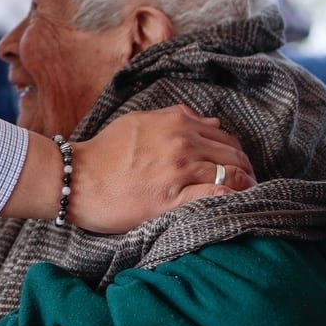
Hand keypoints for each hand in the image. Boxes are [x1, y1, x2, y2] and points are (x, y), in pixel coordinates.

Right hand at [71, 105, 255, 232]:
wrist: (76, 178)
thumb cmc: (104, 152)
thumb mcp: (139, 122)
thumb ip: (176, 118)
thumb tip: (211, 123)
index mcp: (176, 122)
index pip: (225, 137)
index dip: (237, 154)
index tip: (239, 168)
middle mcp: (182, 142)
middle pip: (234, 156)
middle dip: (247, 171)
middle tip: (249, 187)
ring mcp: (179, 171)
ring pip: (232, 176)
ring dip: (245, 188)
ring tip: (246, 200)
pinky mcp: (173, 199)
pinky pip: (216, 196)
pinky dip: (232, 200)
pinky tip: (235, 207)